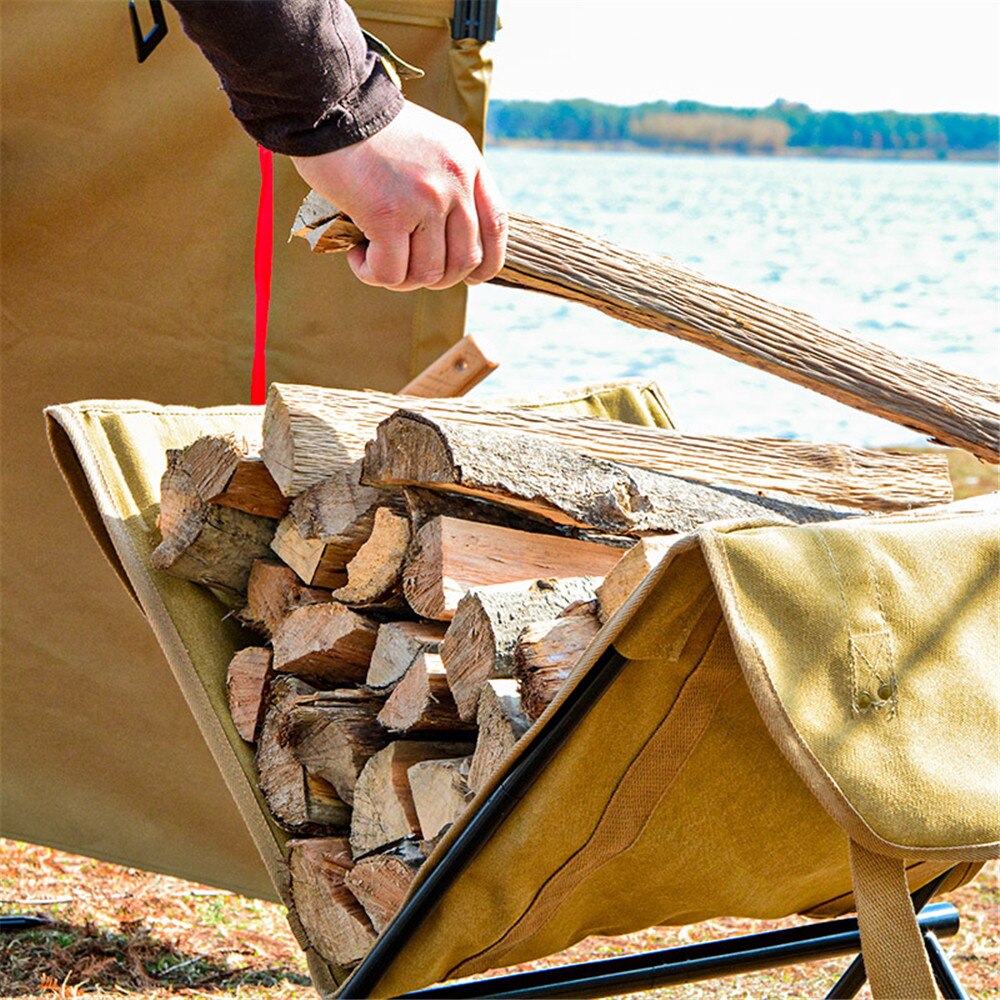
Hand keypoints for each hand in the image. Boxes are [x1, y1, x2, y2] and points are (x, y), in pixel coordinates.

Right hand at [291, 101, 507, 290]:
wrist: (329, 100)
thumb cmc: (369, 130)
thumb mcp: (428, 145)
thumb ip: (446, 183)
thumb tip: (447, 240)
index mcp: (467, 162)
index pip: (496, 227)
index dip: (484, 263)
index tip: (464, 275)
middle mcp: (454, 181)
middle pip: (464, 260)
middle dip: (435, 277)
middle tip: (403, 265)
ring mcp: (425, 198)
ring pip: (428, 274)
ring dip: (400, 278)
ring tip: (374, 256)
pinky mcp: (388, 213)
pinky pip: (391, 272)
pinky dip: (372, 273)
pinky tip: (357, 255)